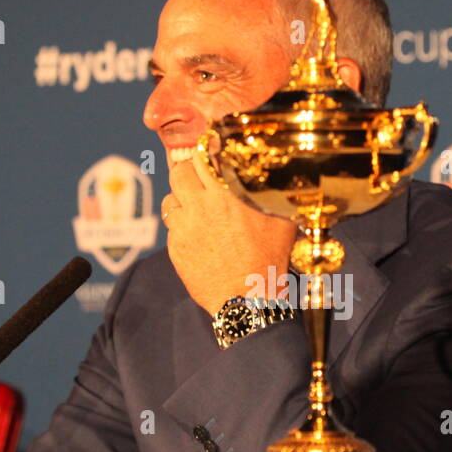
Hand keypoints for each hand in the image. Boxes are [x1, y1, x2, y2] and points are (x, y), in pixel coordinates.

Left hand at [161, 150, 296, 315]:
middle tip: (197, 178)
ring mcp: (184, 229)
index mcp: (225, 194)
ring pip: (170, 200)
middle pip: (179, 172)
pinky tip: (198, 235)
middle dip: (187, 172)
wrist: (248, 299)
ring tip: (196, 209)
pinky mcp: (175, 249)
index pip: (202, 156)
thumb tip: (278, 174)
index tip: (207, 152)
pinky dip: (181, 226)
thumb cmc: (269, 260)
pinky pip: (171, 227)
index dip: (203, 151)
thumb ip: (274, 193)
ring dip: (181, 200)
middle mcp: (200, 207)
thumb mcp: (282, 222)